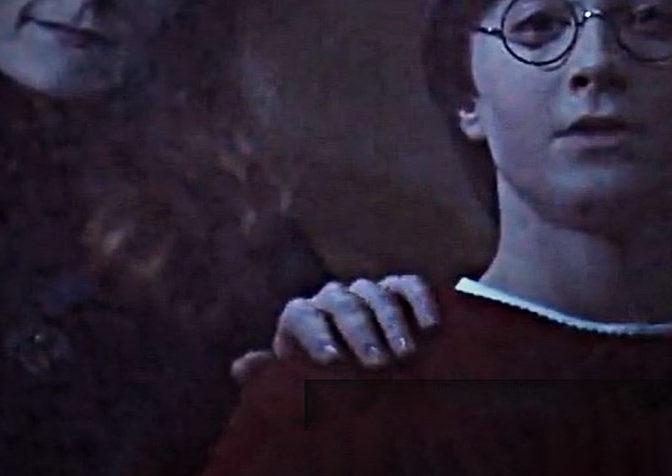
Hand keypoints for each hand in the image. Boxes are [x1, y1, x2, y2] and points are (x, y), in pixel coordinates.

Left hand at [231, 275, 439, 383]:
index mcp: (301, 319)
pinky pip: (409, 285)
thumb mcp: (300, 385)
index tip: (332, 361)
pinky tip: (431, 325)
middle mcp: (331, 299)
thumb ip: (274, 376)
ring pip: (375, 293)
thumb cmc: (327, 385)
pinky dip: (420, 301)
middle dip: (360, 333)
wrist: (367, 376)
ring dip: (392, 323)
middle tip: (377, 363)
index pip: (301, 315)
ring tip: (405, 355)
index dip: (315, 335)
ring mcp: (366, 291)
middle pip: (341, 304)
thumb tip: (240, 366)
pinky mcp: (399, 289)